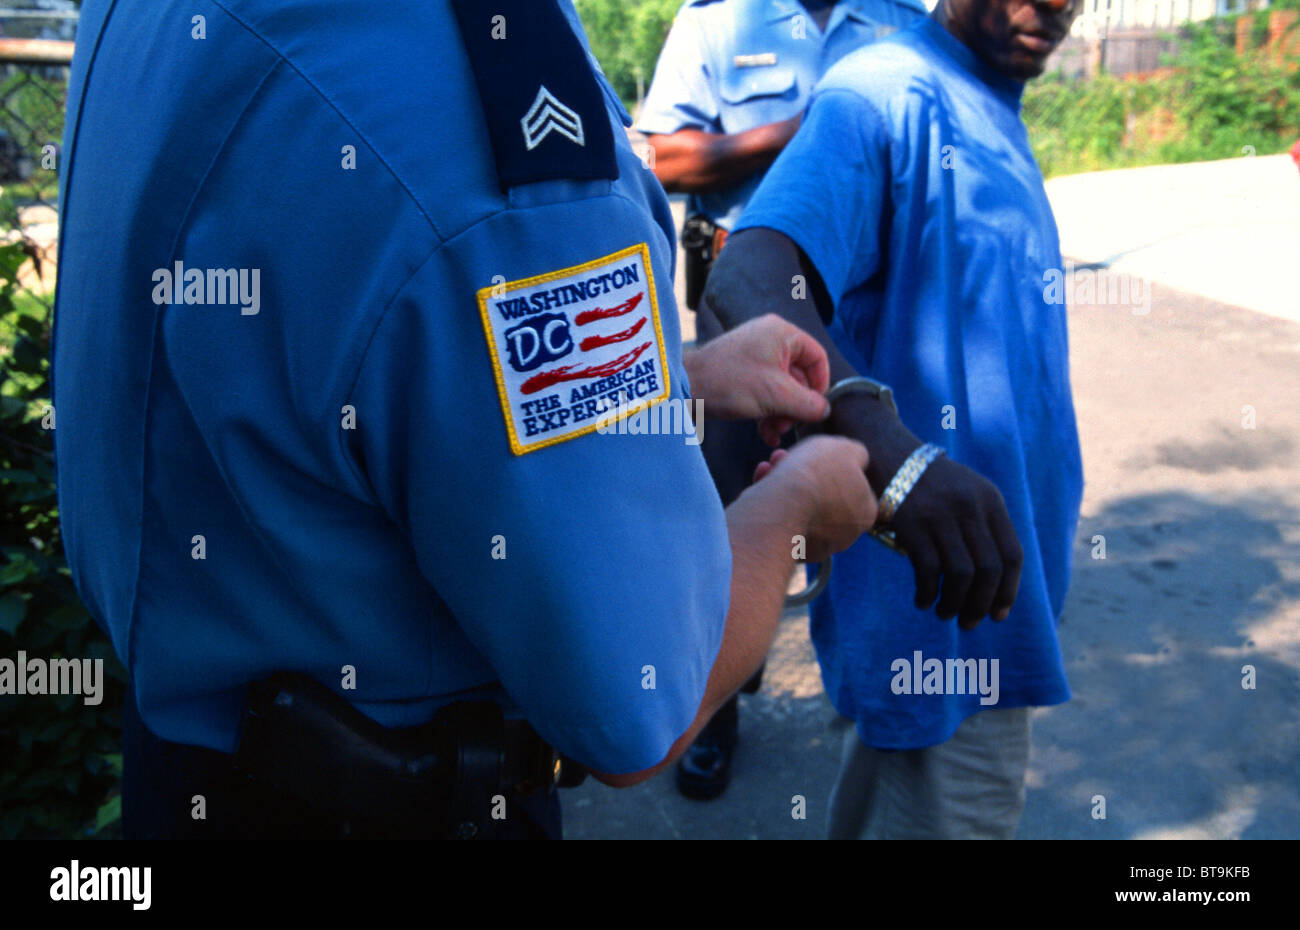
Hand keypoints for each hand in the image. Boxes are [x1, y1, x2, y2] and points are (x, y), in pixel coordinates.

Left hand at [685, 314, 830, 443]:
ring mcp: (755, 354)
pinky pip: (766, 389)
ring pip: (782, 387)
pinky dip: (768, 410)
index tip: (814, 409)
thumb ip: (808, 403)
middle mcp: (770, 338)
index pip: (817, 357)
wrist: (684, 387)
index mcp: (782, 333)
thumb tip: (824, 410)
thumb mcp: (776, 395)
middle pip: (800, 375)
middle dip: (795, 406)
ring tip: (773, 433)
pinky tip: (765, 432)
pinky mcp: (742, 370)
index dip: (820, 385)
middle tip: (786, 426)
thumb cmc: (728, 383)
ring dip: (781, 413)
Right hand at [750, 436, 875, 563]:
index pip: (857, 489)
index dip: (836, 466)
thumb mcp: (846, 449)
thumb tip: (857, 458)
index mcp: (865, 514)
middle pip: (824, 497)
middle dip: (806, 474)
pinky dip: (772, 499)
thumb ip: (857, 454)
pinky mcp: (789, 551)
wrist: (782, 505)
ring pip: (800, 507)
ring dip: (785, 482)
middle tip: (789, 456)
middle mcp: (844, 535)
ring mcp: (816, 546)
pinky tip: (763, 477)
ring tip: (772, 463)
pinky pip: (781, 520)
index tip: (819, 453)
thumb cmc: (817, 473)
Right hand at [828, 396, 1023, 628]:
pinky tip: (922, 599)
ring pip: (961, 575)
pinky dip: (927, 592)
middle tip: (969, 622)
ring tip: (944, 613)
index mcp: (990, 500)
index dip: (1009, 590)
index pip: (1013, 554)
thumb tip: (991, 584)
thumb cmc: (926, 482)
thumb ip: (981, 527)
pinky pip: (929, 570)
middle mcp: (970, 506)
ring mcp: (940, 514)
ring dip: (954, 603)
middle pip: (988, 570)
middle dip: (981, 604)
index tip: (998, 614)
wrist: (886, 451)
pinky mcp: (912, 522)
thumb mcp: (965, 492)